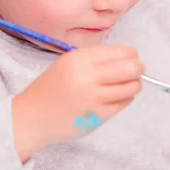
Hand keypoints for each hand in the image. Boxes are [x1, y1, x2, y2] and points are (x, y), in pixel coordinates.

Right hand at [12, 45, 143, 161]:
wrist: (31, 117)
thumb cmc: (53, 87)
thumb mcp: (70, 63)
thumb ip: (98, 58)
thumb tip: (131, 57)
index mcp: (80, 59)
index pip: (122, 51)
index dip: (132, 54)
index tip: (130, 58)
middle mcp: (87, 77)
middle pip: (131, 68)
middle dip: (138, 68)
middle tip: (135, 71)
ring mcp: (93, 98)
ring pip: (132, 87)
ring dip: (134, 85)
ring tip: (125, 85)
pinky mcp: (97, 116)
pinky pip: (124, 103)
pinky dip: (125, 98)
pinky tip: (115, 97)